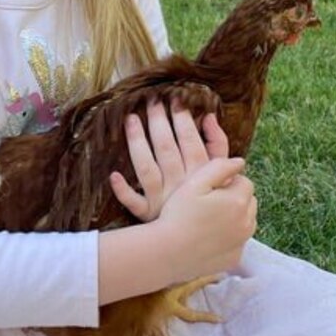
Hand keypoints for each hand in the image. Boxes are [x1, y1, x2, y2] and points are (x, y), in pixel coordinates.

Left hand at [110, 99, 228, 221]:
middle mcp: (180, 183)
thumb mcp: (221, 171)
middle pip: (165, 148)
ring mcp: (162, 198)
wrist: (201, 235)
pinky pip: (134, 203)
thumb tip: (208, 116)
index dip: (181, 118)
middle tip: (151, 101)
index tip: (174, 99)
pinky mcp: (148, 213)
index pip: (189, 139)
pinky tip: (114, 175)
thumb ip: (218, 144)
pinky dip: (123, 191)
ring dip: (137, 143)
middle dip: (158, 122)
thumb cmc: (211, 197)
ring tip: (131, 119)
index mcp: (200, 172)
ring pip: (146, 168)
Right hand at [155, 155, 256, 281]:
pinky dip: (229, 237)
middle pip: (248, 202)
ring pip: (246, 221)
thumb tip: (240, 162)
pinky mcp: (234, 258)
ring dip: (234, 217)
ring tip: (208, 219)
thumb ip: (219, 167)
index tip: (208, 189)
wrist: (167, 252)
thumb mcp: (194, 183)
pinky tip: (208, 237)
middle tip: (208, 203)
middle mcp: (246, 223)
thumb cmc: (178, 215)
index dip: (227, 182)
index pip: (244, 182)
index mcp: (238, 201)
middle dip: (234, 198)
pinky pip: (238, 241)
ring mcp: (241, 243)